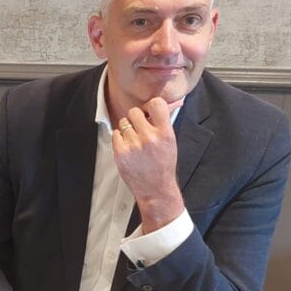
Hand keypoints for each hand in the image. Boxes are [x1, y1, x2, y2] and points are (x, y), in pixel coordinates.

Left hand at [112, 97, 185, 232]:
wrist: (155, 189)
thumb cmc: (163, 164)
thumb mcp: (171, 141)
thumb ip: (166, 121)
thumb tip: (175, 101)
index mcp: (165, 133)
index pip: (156, 104)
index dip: (150, 106)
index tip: (149, 113)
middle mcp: (149, 137)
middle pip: (134, 112)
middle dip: (136, 119)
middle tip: (140, 129)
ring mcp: (134, 145)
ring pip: (123, 123)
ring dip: (128, 130)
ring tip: (136, 143)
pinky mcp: (120, 153)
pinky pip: (115, 134)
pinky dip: (120, 139)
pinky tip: (128, 148)